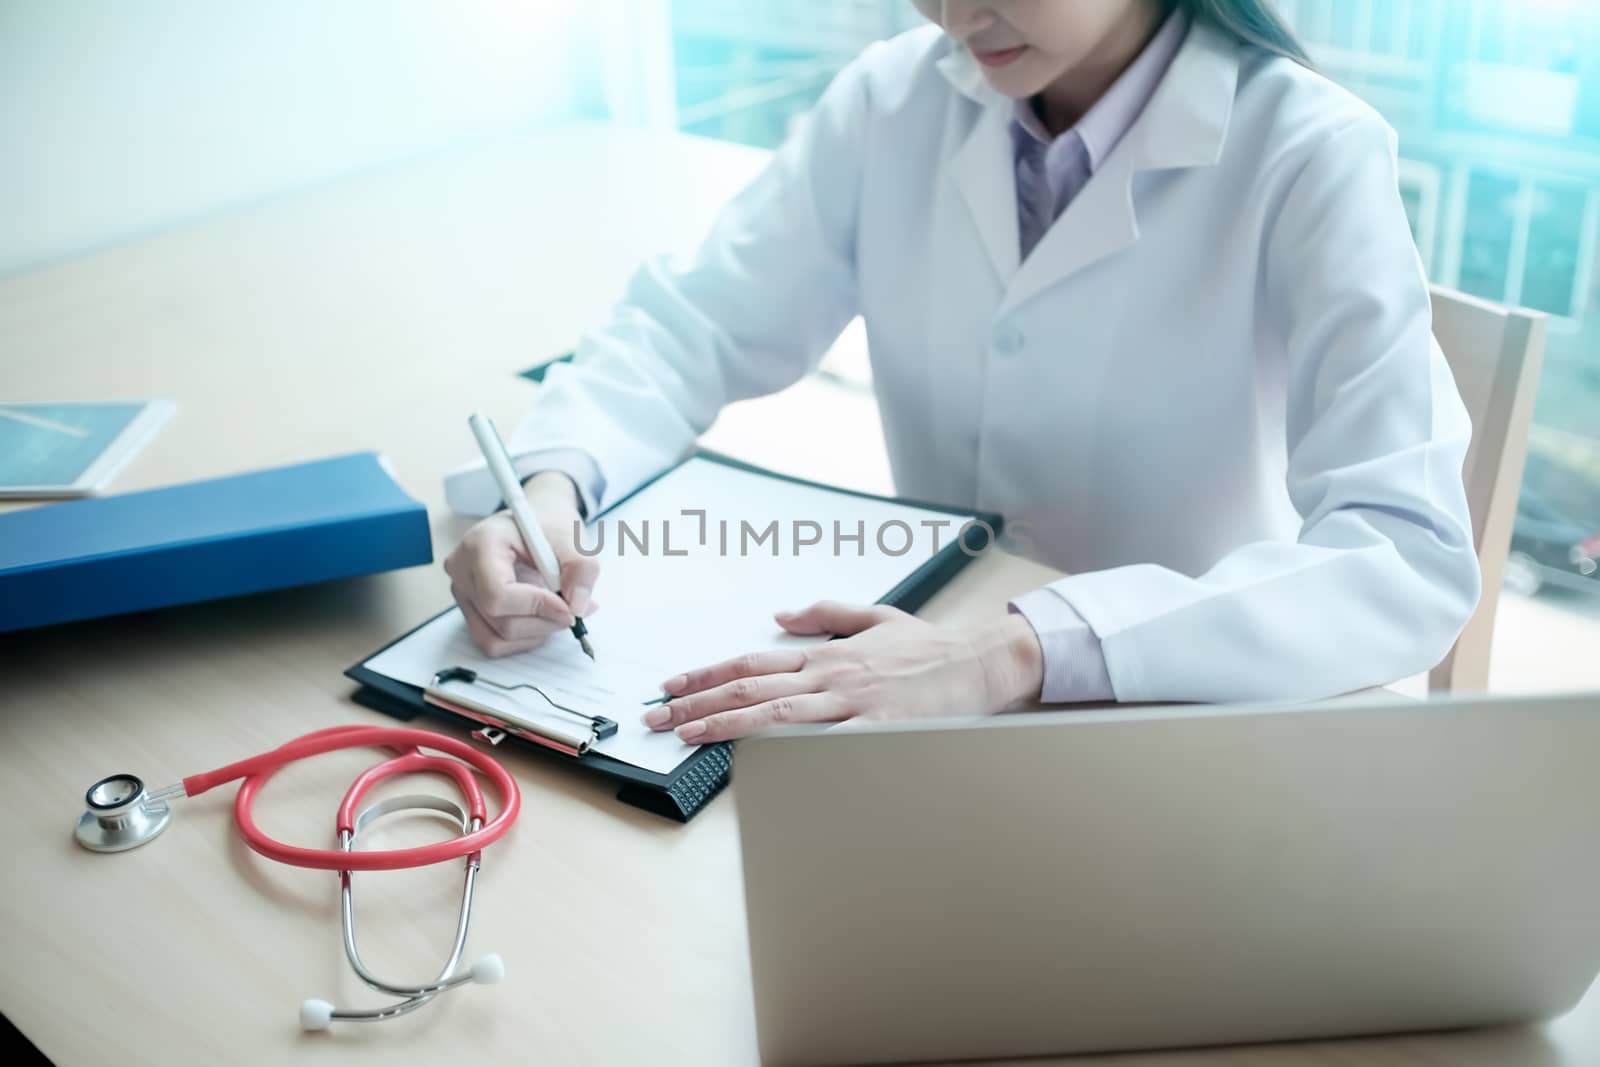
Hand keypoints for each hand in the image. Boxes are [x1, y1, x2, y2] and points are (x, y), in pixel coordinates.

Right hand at [444, 471, 598, 656]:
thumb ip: (581, 567)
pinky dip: (524, 639)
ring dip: (536, 634)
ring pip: (496, 639)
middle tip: (573, 608)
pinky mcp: (469, 609)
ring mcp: (462, 592)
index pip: (497, 594)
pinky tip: (542, 617)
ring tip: (558, 611)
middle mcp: (462, 569)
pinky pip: (493, 642)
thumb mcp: (572, 536)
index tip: (568, 606)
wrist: (534, 521)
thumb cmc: (548, 525)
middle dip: (544, 622)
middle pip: (499, 621)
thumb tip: (577, 607)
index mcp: (481, 543)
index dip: (536, 607)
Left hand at [643, 600, 1043, 743]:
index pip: (752, 662)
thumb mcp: (874, 616)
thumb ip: (824, 614)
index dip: (708, 674)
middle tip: (658, 718)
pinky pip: (822, 742)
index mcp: (826, 654)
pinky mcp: (875, 727)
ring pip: (774, 713)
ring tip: (687, 734)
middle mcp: (829, 675)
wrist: (981, 660)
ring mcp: (850, 702)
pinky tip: (756, 758)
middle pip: (750, 688)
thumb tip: (779, 615)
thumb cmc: (931, 646)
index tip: (672, 686)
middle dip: (698, 703)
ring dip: (725, 724)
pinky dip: (788, 749)